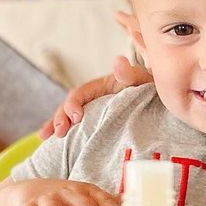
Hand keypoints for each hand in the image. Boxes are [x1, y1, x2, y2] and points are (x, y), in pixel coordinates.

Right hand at [38, 57, 153, 138]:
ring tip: (45, 137)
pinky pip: (79, 130)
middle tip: (59, 133)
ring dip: (56, 126)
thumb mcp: (141, 79)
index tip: (76, 117)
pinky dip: (67, 137)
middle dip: (60, 118)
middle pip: (70, 106)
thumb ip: (129, 73)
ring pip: (69, 118)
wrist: (160, 101)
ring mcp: (94, 112)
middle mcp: (93, 99)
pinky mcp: (98, 125)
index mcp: (101, 86)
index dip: (74, 104)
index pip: (81, 93)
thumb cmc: (150, 88)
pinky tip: (53, 145)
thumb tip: (118, 61)